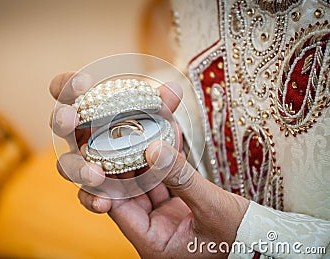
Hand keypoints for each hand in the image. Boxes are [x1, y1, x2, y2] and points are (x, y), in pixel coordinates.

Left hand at [50, 73, 248, 257]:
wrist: (265, 242)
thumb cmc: (240, 238)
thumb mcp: (213, 211)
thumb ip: (182, 180)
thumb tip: (154, 146)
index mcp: (149, 238)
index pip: (112, 205)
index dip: (98, 177)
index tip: (93, 149)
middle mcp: (146, 222)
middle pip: (111, 184)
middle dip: (96, 151)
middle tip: (83, 118)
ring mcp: (157, 205)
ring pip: (133, 168)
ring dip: (131, 138)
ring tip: (124, 106)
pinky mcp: (169, 191)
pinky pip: (156, 164)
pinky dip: (160, 141)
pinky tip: (161, 116)